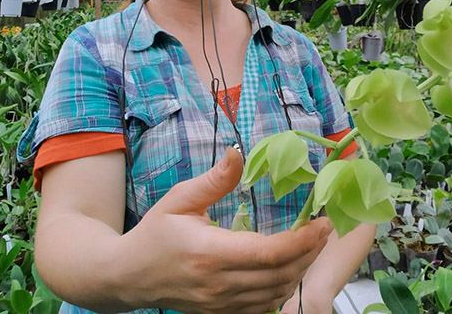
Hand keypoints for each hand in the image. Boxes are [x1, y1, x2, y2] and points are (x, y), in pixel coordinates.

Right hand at [115, 147, 332, 313]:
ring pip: (276, 293)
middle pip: (280, 274)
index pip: (269, 253)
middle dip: (310, 252)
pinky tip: (292, 268)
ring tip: (313, 245)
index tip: (322, 222)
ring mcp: (220, 304)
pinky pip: (263, 306)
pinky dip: (283, 289)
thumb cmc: (154, 233)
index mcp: (210, 253)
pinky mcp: (221, 313)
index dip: (302, 240)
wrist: (127, 276)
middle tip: (325, 229)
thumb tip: (238, 152)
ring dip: (301, 270)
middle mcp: (219, 284)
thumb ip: (213, 180)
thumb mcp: (179, 199)